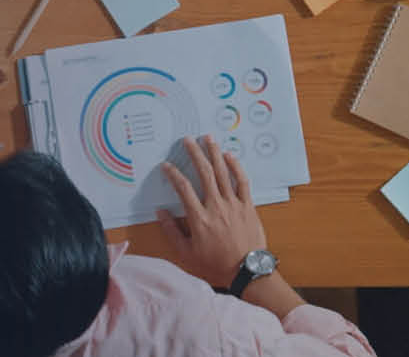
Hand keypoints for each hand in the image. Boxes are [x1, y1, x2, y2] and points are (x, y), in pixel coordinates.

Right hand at [154, 135, 270, 285]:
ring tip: (208, 139)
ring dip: (214, 154)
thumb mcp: (187, 253)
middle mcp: (216, 206)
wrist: (246, 270)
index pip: (183, 188)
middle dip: (195, 154)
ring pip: (223, 173)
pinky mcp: (247, 206)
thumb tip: (160, 213)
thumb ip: (172, 231)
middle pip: (204, 173)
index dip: (173, 174)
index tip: (166, 166)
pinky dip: (236, 167)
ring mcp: (233, 204)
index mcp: (199, 218)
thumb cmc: (216, 264)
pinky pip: (242, 182)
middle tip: (188, 140)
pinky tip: (230, 156)